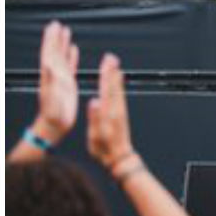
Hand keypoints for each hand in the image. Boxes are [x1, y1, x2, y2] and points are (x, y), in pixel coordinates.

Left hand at [34, 21, 79, 144]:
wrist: (54, 126)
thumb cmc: (55, 115)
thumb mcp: (53, 98)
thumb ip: (53, 81)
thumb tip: (52, 64)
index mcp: (51, 76)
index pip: (50, 53)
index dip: (51, 40)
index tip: (53, 28)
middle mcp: (54, 75)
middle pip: (54, 52)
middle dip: (55, 38)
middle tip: (56, 24)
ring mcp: (60, 78)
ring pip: (61, 56)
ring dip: (62, 44)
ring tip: (65, 31)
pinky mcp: (67, 84)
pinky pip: (69, 66)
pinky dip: (71, 56)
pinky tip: (74, 50)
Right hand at [87, 53, 136, 172]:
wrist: (120, 158)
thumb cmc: (105, 149)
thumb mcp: (96, 136)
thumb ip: (95, 118)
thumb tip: (94, 101)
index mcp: (109, 114)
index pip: (107, 91)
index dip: (106, 77)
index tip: (106, 64)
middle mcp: (116, 110)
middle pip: (113, 87)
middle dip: (111, 72)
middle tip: (111, 57)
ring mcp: (120, 111)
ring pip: (117, 90)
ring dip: (115, 76)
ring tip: (114, 64)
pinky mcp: (121, 114)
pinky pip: (119, 96)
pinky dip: (117, 86)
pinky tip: (117, 80)